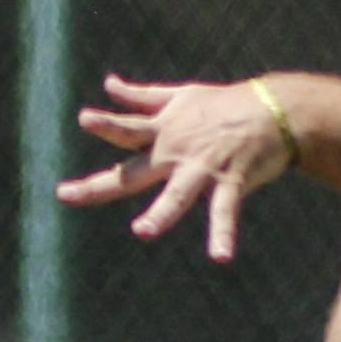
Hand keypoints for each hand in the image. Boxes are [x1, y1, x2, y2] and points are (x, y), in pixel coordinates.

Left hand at [63, 74, 295, 261]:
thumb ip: (143, 97)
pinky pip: (224, 212)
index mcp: (163, 132)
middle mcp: (177, 151)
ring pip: (177, 195)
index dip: (106, 125)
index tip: (84, 119)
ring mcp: (203, 168)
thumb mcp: (181, 96)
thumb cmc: (226, 104)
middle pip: (131, 172)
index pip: (127, 131)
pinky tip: (221, 257)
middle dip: (99, 185)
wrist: (275, 109)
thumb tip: (109, 85)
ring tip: (142, 231)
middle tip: (65, 194)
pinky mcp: (232, 181)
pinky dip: (223, 235)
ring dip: (161, 214)